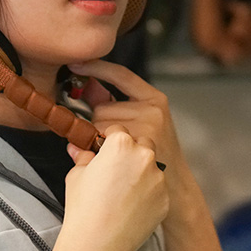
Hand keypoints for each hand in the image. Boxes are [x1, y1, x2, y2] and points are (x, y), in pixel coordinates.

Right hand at [55, 125, 168, 250]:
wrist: (97, 243)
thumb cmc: (85, 211)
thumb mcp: (76, 176)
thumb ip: (83, 156)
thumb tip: (79, 149)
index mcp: (121, 144)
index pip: (119, 130)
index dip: (109, 141)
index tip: (106, 149)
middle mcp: (144, 155)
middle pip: (140, 143)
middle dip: (130, 152)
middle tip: (115, 170)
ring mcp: (157, 177)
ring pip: (151, 166)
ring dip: (141, 172)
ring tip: (122, 191)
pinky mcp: (165, 197)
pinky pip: (157, 188)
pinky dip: (148, 192)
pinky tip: (131, 204)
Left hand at [67, 60, 181, 167]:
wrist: (175, 186)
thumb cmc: (155, 153)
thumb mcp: (144, 122)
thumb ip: (114, 104)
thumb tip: (86, 88)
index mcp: (154, 98)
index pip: (120, 75)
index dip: (96, 67)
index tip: (74, 63)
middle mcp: (152, 109)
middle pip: (101, 108)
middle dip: (96, 123)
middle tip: (110, 143)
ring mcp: (145, 128)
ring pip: (98, 126)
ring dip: (97, 139)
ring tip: (115, 154)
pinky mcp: (136, 146)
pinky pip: (99, 143)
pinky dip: (96, 151)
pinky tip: (110, 161)